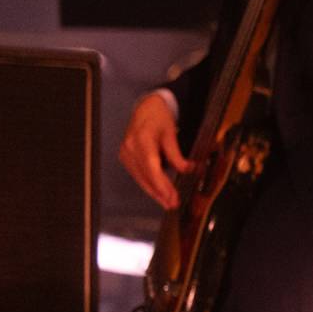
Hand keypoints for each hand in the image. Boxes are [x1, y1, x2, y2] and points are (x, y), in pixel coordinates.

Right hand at [119, 93, 191, 210]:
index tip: (172, 196)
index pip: (151, 169)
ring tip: (167, 202)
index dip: (162, 185)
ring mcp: (125, 153)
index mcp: (141, 141)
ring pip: (140, 178)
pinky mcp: (125, 156)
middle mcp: (129, 148)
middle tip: (173, 204)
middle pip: (145, 177)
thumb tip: (187, 169)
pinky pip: (137, 174)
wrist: (146, 107)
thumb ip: (176, 153)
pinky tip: (158, 191)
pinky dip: (148, 184)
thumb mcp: (171, 132)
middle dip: (159, 193)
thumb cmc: (158, 116)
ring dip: (154, 192)